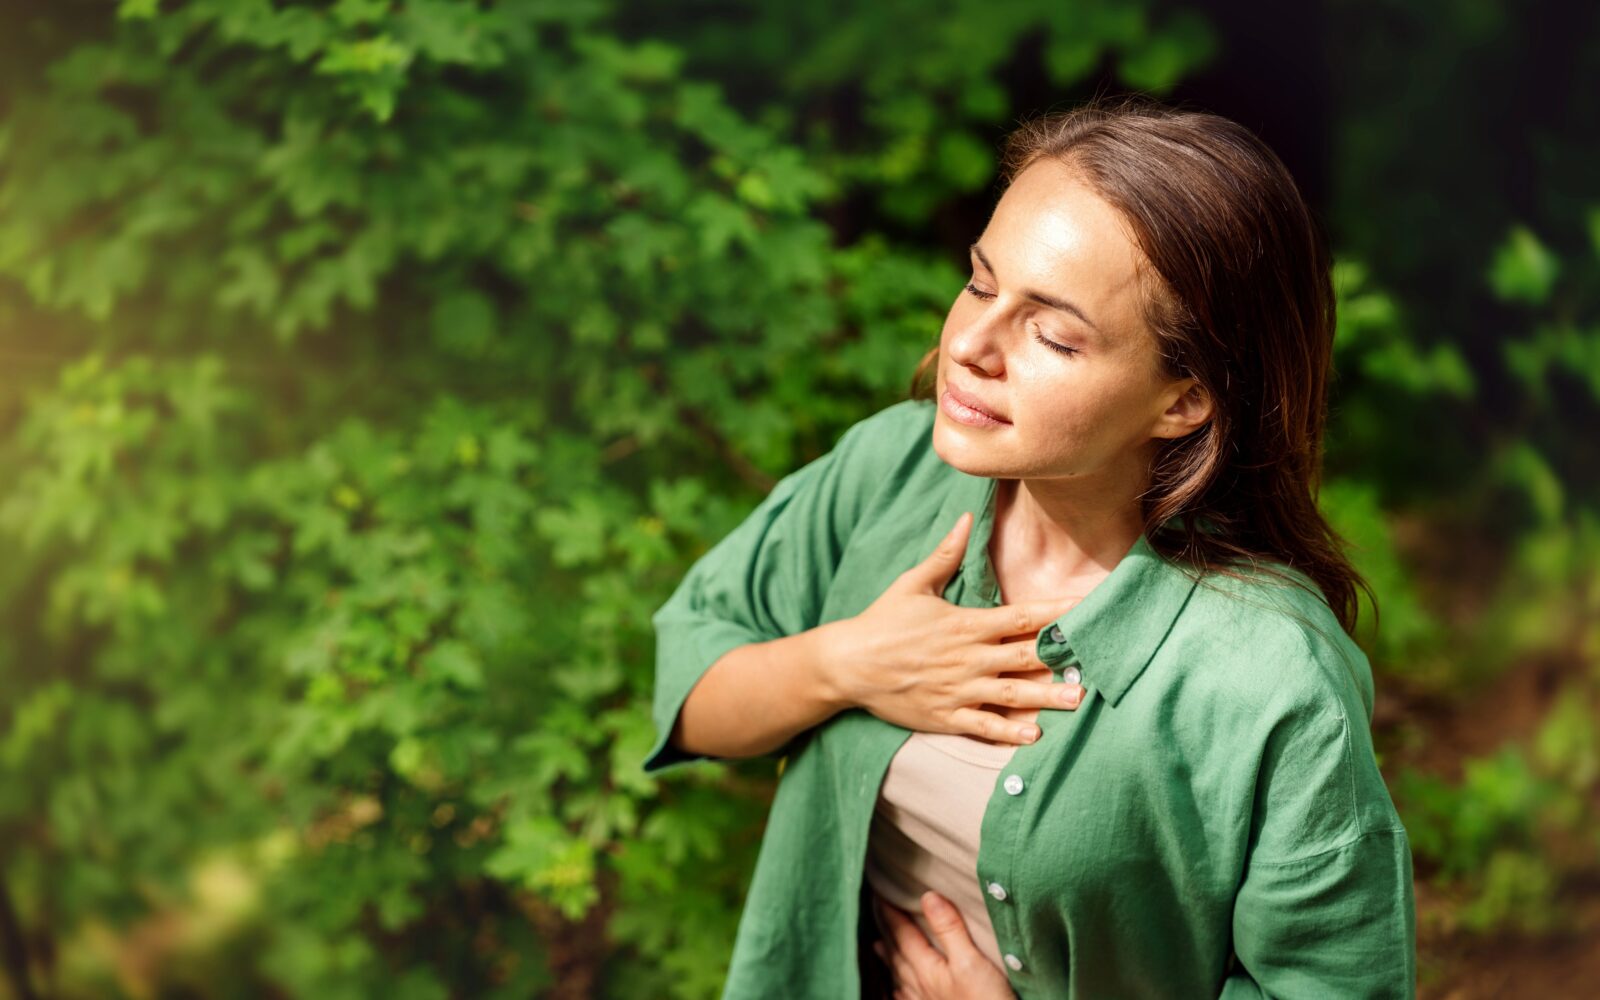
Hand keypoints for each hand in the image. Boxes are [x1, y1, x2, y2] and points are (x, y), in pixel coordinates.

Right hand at [817, 511, 1085, 745]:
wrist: (846, 664)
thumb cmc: (882, 621)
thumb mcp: (913, 583)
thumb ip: (946, 554)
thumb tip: (967, 518)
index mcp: (965, 624)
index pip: (1022, 616)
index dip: (1058, 612)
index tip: (1087, 606)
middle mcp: (967, 658)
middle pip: (1026, 657)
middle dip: (1063, 658)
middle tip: (1099, 658)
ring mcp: (957, 689)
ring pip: (1011, 695)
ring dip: (1046, 697)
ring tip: (1078, 700)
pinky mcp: (944, 715)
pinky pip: (982, 725)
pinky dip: (1008, 731)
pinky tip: (1034, 734)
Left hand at [873, 891, 1015, 999]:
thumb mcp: (971, 961)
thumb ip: (949, 929)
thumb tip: (928, 897)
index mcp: (926, 969)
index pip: (902, 934)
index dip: (891, 914)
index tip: (880, 894)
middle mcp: (919, 987)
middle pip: (897, 954)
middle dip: (887, 932)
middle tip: (877, 913)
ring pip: (898, 977)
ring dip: (889, 958)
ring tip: (878, 947)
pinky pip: (905, 999)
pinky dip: (898, 988)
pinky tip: (898, 990)